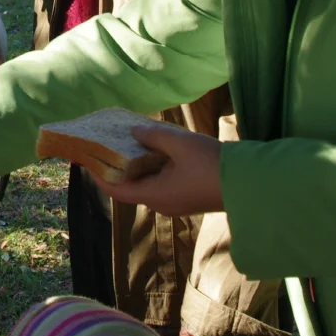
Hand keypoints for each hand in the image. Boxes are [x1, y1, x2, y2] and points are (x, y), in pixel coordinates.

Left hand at [92, 123, 224, 216]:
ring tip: (133, 144)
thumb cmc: (211, 165)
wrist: (249, 184)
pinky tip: (160, 152)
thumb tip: (134, 132)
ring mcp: (176, 204)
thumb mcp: (180, 144)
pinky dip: (155, 170)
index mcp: (155, 194)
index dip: (99, 176)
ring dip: (139, 168)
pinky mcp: (188, 199)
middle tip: (110, 146)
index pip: (117, 190)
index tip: (87, 161)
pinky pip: (163, 185)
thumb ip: (153, 136)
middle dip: (120, 168)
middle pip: (132, 187)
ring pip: (149, 185)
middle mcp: (161, 203)